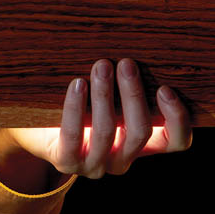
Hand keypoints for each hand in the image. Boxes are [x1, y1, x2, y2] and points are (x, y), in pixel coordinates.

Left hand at [1, 58, 192, 179]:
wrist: (37, 131)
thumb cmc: (82, 107)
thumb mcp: (111, 100)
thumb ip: (128, 86)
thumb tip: (141, 48)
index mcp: (142, 145)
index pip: (175, 142)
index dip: (177, 119)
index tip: (165, 88)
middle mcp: (122, 160)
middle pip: (140, 132)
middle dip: (134, 95)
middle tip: (126, 64)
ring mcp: (95, 165)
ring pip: (107, 132)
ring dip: (105, 95)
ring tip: (100, 66)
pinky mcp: (66, 161)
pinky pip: (73, 135)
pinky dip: (76, 107)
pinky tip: (77, 84)